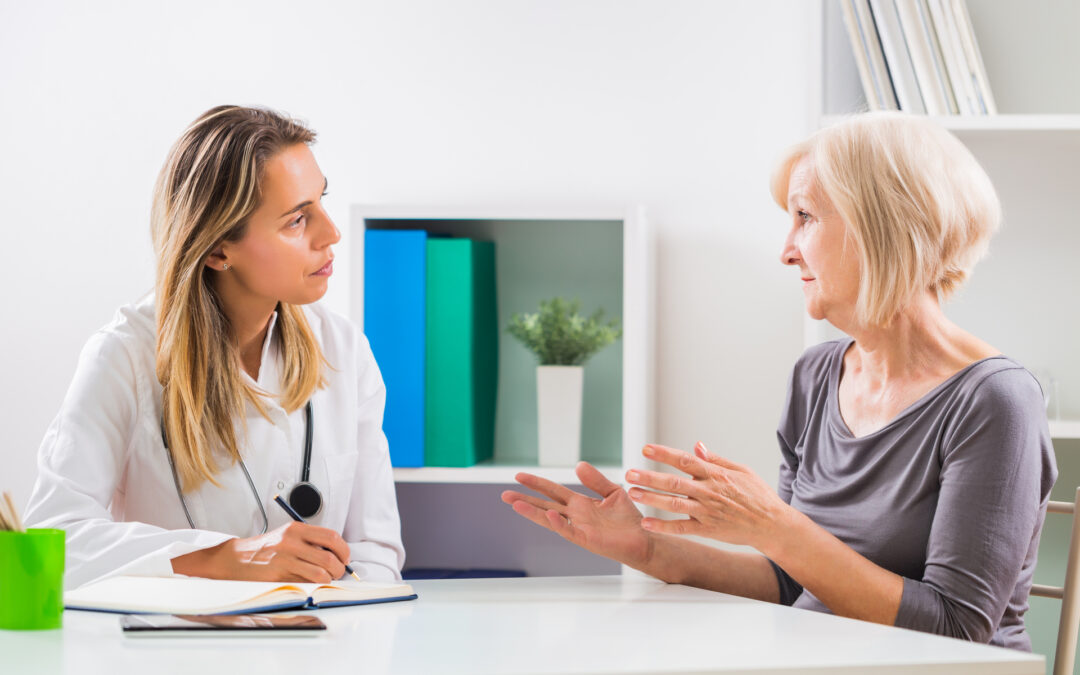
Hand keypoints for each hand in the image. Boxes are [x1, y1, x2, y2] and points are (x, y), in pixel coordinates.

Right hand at [172, 522, 349, 582]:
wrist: (234, 559)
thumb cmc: (264, 549)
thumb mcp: (287, 536)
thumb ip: (309, 541)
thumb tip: (337, 554)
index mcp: (296, 529)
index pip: (332, 537)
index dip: (344, 550)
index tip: (345, 558)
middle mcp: (292, 542)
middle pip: (330, 557)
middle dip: (340, 568)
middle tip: (338, 572)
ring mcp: (285, 559)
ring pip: (321, 573)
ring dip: (329, 580)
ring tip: (326, 580)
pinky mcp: (278, 575)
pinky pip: (307, 583)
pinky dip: (315, 586)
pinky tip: (312, 585)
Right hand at [501, 462, 654, 569]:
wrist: (644, 539)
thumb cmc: (629, 520)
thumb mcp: (613, 492)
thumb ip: (595, 480)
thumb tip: (577, 464)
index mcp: (580, 504)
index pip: (553, 491)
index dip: (536, 484)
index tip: (518, 476)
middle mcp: (575, 516)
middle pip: (545, 505)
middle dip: (525, 500)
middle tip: (504, 495)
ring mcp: (579, 528)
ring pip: (550, 519)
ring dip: (533, 512)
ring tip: (515, 505)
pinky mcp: (587, 540)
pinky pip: (569, 531)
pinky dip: (558, 524)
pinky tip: (549, 515)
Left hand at [625, 442, 791, 551]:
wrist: (772, 525)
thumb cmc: (758, 495)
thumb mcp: (741, 471)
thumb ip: (716, 460)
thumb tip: (696, 446)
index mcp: (716, 475)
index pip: (685, 461)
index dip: (664, 454)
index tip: (646, 449)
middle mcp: (709, 492)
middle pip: (674, 482)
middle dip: (650, 476)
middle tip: (630, 472)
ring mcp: (707, 512)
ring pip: (674, 503)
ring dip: (651, 498)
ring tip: (632, 492)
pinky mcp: (707, 530)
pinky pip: (681, 528)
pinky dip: (663, 526)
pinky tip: (646, 523)